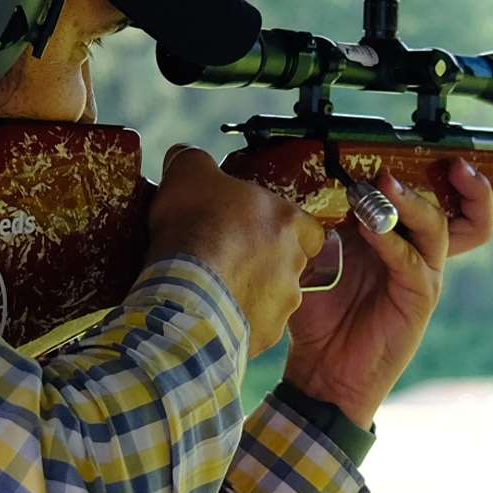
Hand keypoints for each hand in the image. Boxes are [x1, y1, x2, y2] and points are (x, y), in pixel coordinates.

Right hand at [147, 145, 325, 357]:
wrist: (186, 289)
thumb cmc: (195, 225)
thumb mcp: (189, 173)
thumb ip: (194, 162)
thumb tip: (185, 156)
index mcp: (288, 222)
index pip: (306, 226)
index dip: (281, 226)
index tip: (255, 228)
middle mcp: (294, 264)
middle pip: (288, 261)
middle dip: (263, 261)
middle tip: (227, 258)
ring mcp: (282, 304)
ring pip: (272, 297)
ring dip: (249, 293)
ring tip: (212, 289)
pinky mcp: (264, 336)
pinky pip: (251, 326)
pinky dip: (233, 321)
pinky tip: (207, 313)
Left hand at [283, 159, 492, 427]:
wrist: (323, 370)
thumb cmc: (321, 314)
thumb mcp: (317, 257)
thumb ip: (321, 222)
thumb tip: (302, 178)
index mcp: (399, 238)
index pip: (436, 198)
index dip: (436, 171)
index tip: (410, 145)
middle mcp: (417, 253)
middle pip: (465, 213)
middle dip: (465, 185)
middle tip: (445, 162)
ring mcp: (422, 276)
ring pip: (438, 228)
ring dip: (412, 203)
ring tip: (386, 186)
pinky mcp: (418, 301)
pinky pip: (413, 263)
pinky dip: (392, 241)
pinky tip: (370, 228)